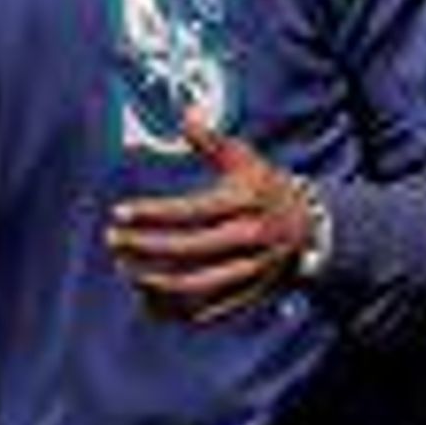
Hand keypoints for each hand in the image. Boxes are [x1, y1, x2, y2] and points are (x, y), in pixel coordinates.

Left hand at [108, 112, 315, 326]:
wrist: (312, 228)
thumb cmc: (267, 189)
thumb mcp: (246, 160)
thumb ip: (213, 141)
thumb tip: (186, 114)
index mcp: (247, 202)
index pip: (191, 211)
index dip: (151, 213)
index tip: (118, 213)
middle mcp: (251, 237)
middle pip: (188, 249)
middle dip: (144, 246)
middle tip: (113, 241)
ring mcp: (253, 270)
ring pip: (196, 285)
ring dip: (154, 281)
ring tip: (126, 269)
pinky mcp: (250, 294)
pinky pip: (209, 310)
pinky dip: (175, 310)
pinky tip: (147, 299)